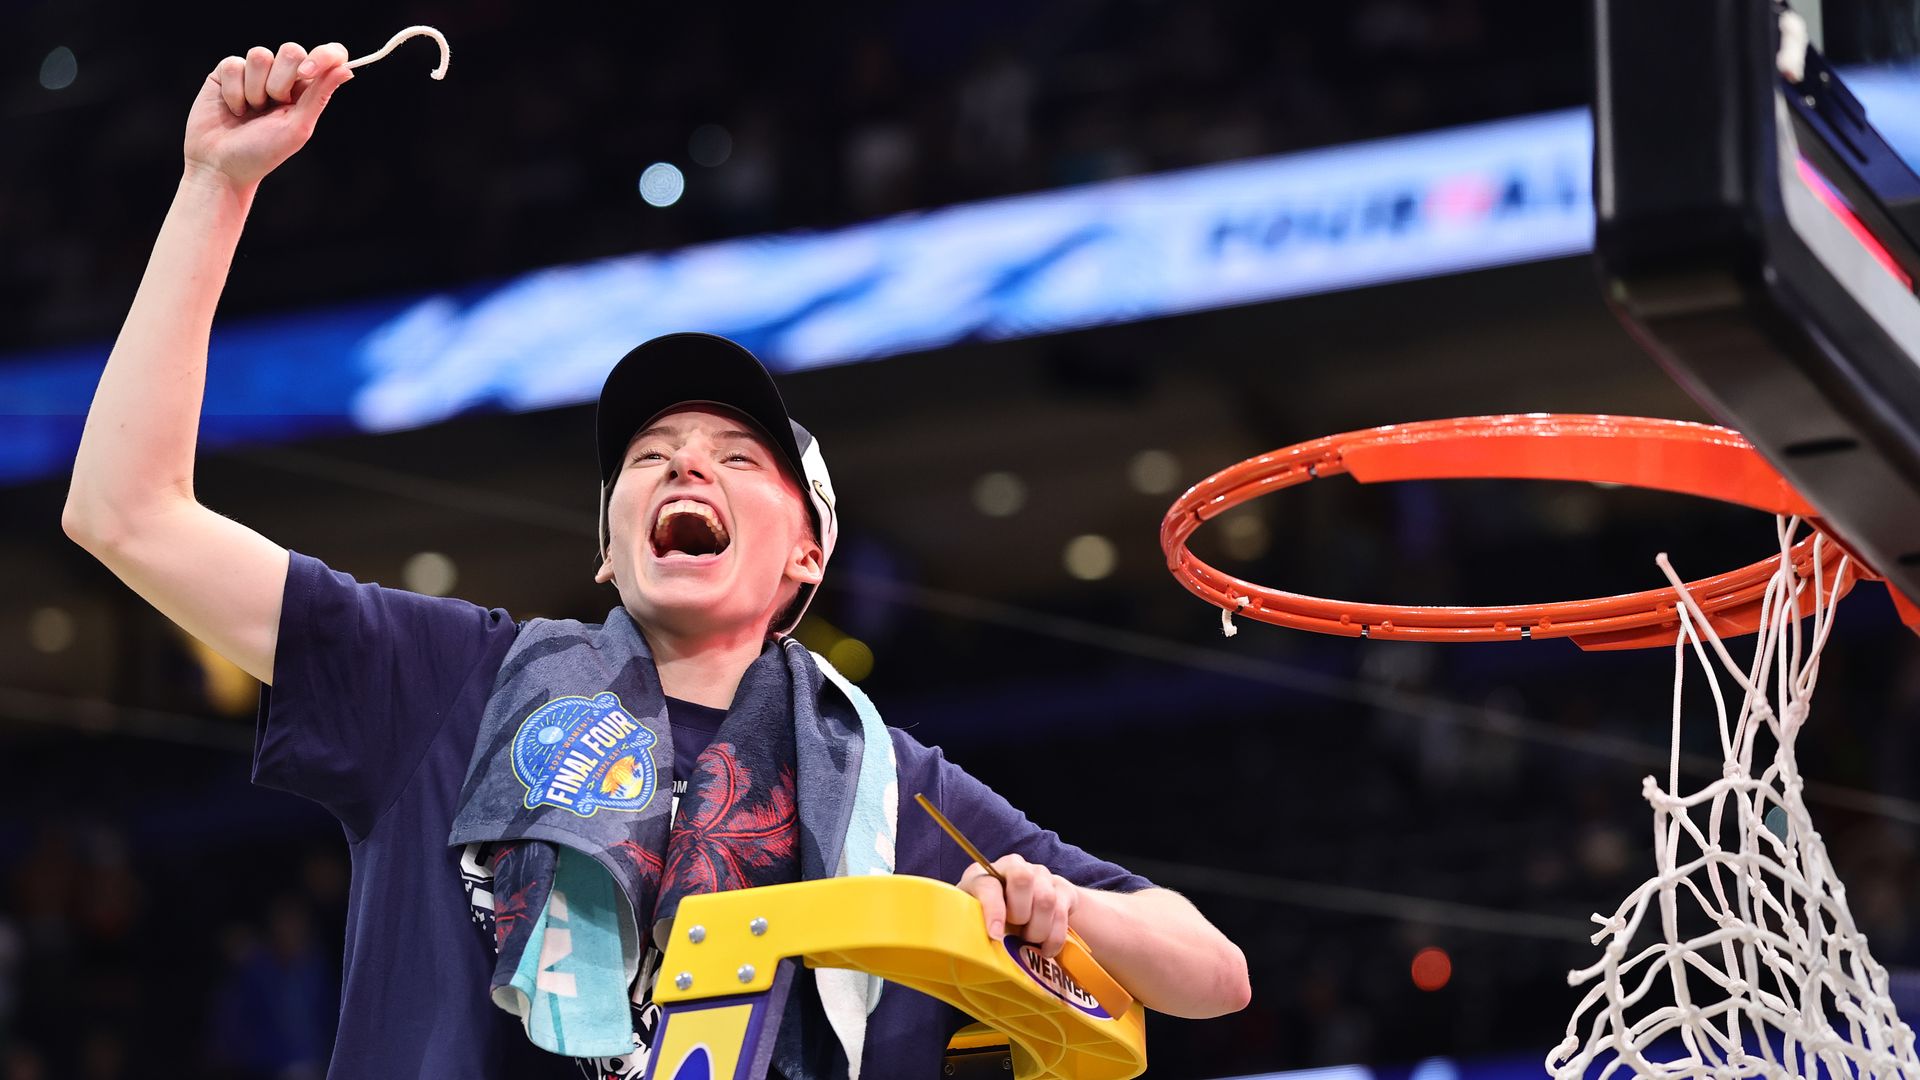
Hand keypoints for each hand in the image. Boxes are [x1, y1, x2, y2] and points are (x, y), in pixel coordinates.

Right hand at [183, 41, 353, 189]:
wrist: (220, 165)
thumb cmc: (262, 153)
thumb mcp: (297, 128)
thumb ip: (320, 96)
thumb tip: (347, 70)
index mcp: (307, 91)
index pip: (327, 56)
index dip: (323, 56)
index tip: (307, 73)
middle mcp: (282, 78)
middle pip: (292, 51)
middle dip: (280, 82)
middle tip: (273, 107)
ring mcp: (254, 73)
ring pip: (260, 55)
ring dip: (255, 89)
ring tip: (251, 111)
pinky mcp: (227, 73)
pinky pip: (233, 64)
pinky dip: (234, 91)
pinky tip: (234, 109)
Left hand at [959, 854, 1077, 958]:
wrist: (1023, 909)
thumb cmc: (992, 918)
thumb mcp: (976, 918)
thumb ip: (974, 926)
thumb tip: (980, 947)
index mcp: (984, 874)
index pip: (989, 884)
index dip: (993, 910)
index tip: (995, 935)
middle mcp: (1013, 867)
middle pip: (1022, 879)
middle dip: (1020, 914)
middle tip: (1016, 934)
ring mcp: (1040, 875)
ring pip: (1046, 899)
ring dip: (1038, 929)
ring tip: (1030, 942)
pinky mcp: (1061, 888)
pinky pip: (1062, 913)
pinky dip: (1055, 937)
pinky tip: (1046, 949)